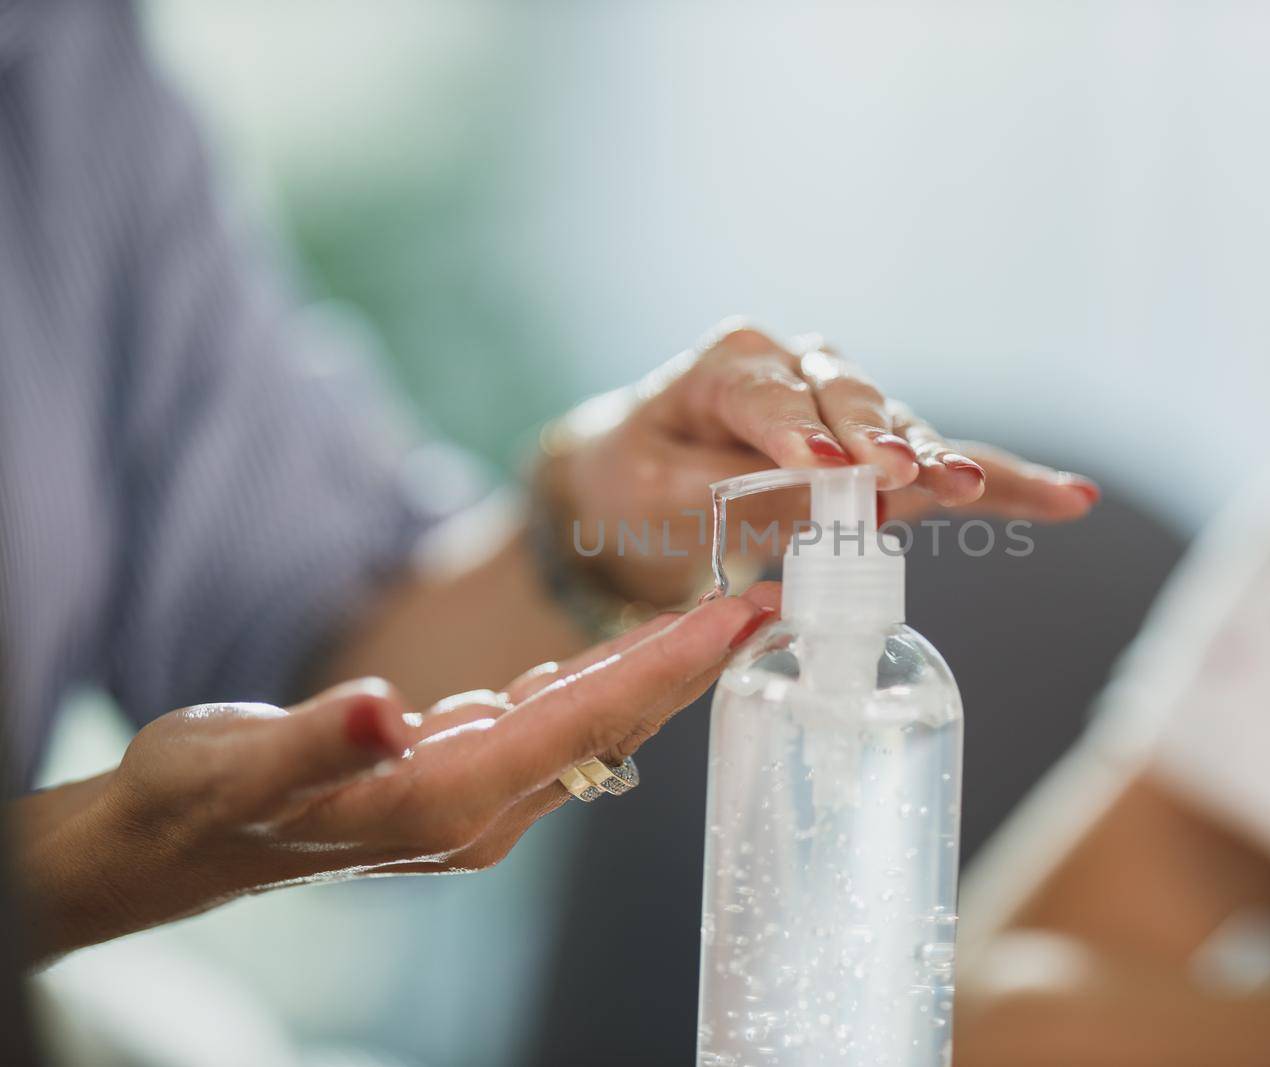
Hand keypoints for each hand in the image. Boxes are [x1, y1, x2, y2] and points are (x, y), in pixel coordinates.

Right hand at [15, 587, 777, 963]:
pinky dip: (607, 684)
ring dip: (662, 672)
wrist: (171, 842)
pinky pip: (558, 727)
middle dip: (694, 664)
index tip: (741, 617)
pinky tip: (634, 653)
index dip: (665, 665)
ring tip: (730, 617)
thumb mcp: (236, 764)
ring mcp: (478, 801)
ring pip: (593, 724)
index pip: (582, 719)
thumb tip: (378, 708)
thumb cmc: (198, 799)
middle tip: (774, 603)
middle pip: (612, 723)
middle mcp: (482, 809)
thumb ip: (315, 741)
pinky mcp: (464, 781)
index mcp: (444, 797)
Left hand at [541, 319, 1099, 603]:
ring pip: (904, 428)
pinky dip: (1001, 482)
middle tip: (902, 473)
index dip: (796, 430)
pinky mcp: (882, 446)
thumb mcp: (658, 493)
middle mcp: (801, 366)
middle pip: (851, 398)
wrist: (644, 476)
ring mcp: (849, 403)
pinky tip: (1068, 498)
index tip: (823, 463)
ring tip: (975, 488)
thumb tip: (828, 494)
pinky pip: (943, 463)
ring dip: (942, 460)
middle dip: (879, 436)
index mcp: (733, 362)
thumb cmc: (641, 478)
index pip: (769, 396)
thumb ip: (731, 492)